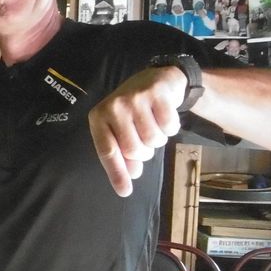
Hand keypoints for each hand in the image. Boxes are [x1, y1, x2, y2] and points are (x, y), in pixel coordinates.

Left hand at [88, 67, 185, 196]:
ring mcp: (135, 98)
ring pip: (153, 140)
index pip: (107, 151)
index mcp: (99, 117)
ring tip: (154, 124)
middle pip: (133, 149)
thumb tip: (131, 176)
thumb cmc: (134, 110)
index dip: (117, 173)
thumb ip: (122, 153)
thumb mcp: (121, 129)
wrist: (157, 79)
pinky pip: (169, 127)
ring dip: (158, 139)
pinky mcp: (156, 94)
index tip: (125, 192)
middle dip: (144, 152)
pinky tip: (164, 115)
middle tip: (144, 138)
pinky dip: (171, 127)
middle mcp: (114, 106)